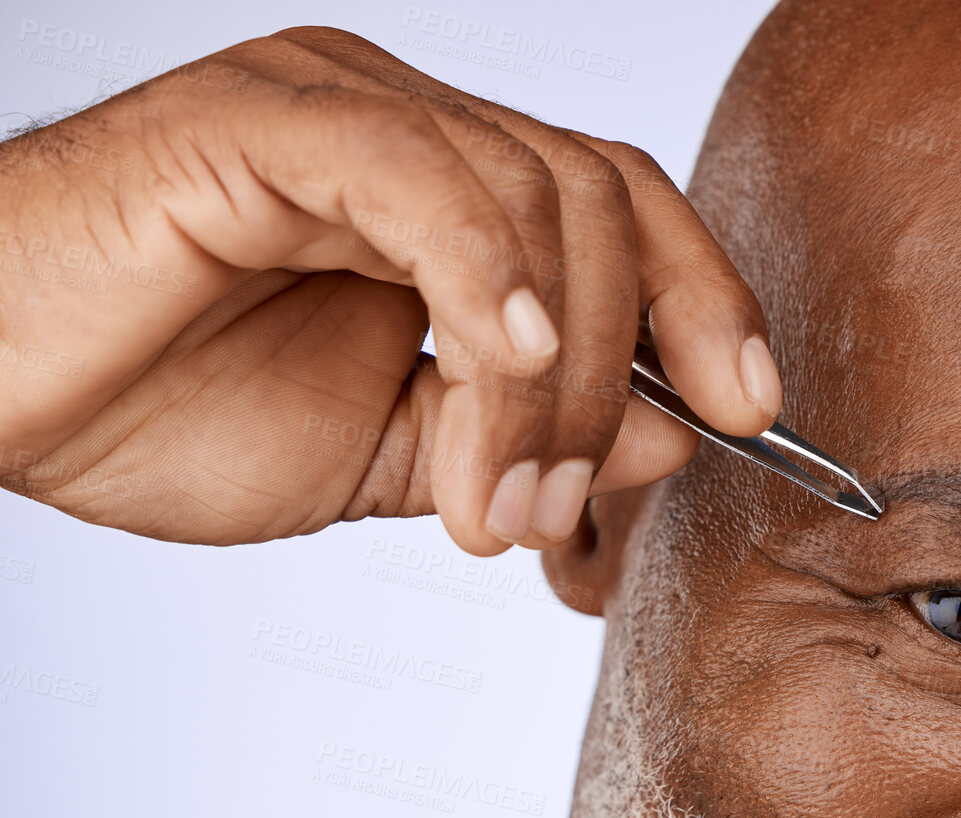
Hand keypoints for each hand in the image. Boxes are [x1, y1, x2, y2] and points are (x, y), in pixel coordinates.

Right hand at [0, 28, 781, 552]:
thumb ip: (519, 442)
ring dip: (547, 379)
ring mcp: (338, 114)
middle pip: (601, 199)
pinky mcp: (261, 123)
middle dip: (631, 369)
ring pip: (529, 195)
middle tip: (567, 510)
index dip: (705, 302)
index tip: (752, 412)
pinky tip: (507, 361)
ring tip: (496, 498)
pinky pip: (418, 173)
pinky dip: (487, 272)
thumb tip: (670, 436)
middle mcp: (404, 135)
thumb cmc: (158, 414)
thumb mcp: (382, 459)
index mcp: (439, 205)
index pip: (618, 212)